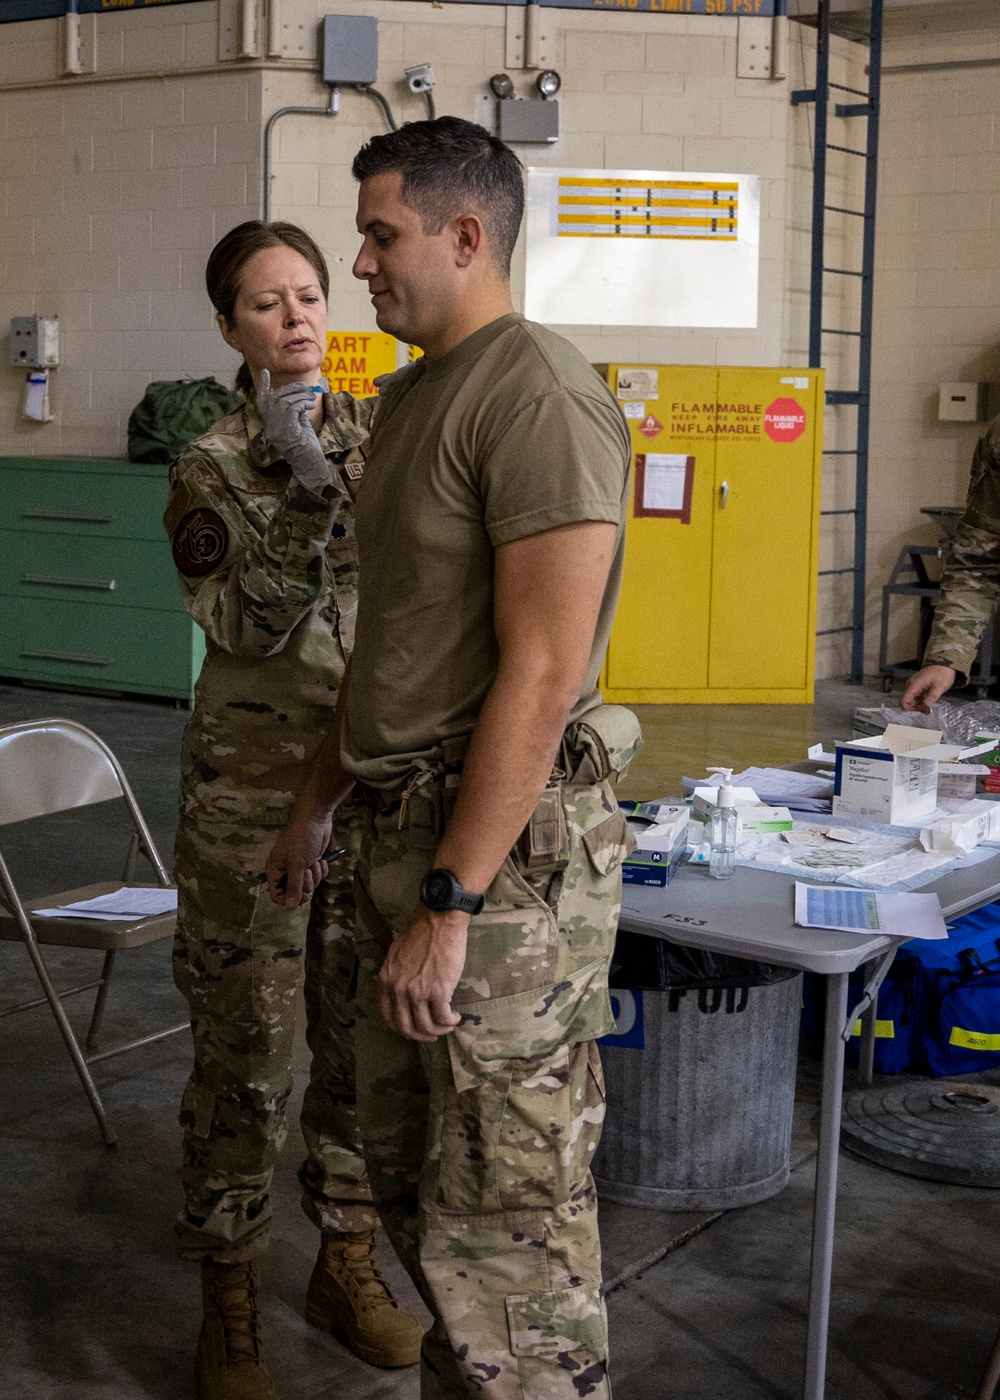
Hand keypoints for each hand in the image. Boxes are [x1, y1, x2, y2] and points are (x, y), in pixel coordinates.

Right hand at [257, 368, 330, 493]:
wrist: (310, 464)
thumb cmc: (306, 447)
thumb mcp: (299, 423)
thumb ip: (295, 409)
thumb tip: (299, 394)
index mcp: (272, 424)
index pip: (262, 402)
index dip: (263, 387)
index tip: (265, 372)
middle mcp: (271, 425)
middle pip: (275, 398)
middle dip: (290, 389)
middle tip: (305, 387)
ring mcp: (277, 427)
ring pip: (285, 400)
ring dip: (300, 396)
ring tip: (311, 398)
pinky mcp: (287, 427)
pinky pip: (292, 407)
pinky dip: (302, 403)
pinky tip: (310, 406)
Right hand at [266, 814, 332, 907]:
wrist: (316, 820)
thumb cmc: (302, 839)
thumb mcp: (296, 864)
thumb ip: (293, 886)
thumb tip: (289, 906)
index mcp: (275, 870)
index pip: (277, 895)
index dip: (288, 899)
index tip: (301, 894)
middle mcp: (285, 871)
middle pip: (294, 892)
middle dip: (305, 885)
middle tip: (308, 872)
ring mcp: (299, 867)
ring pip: (308, 885)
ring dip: (315, 877)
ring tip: (314, 863)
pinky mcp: (311, 863)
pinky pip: (317, 877)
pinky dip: (321, 870)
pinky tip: (321, 860)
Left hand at [378, 908, 466, 1041]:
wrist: (439, 922)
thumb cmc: (421, 934)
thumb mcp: (396, 955)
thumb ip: (396, 977)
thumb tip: (403, 993)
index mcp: (386, 981)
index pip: (388, 1017)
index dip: (402, 1029)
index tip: (413, 1029)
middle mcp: (398, 990)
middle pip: (406, 1027)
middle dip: (420, 1036)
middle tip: (432, 1034)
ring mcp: (418, 993)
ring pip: (426, 1026)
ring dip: (438, 1030)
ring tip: (447, 1025)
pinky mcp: (438, 992)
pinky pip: (442, 1018)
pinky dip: (450, 1022)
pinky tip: (455, 1017)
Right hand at [900, 664, 956, 712]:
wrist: (945, 663)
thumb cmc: (943, 673)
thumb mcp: (940, 686)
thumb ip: (932, 697)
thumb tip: (925, 707)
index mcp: (914, 685)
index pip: (904, 700)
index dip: (909, 709)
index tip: (919, 712)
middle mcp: (912, 685)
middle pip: (908, 701)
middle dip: (916, 708)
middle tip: (927, 711)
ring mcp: (915, 686)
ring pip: (912, 700)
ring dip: (919, 706)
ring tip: (929, 708)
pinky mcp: (919, 686)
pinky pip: (917, 697)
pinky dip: (921, 701)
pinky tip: (929, 703)